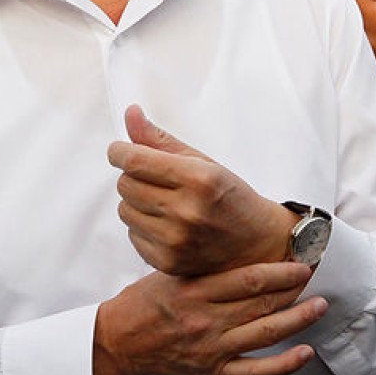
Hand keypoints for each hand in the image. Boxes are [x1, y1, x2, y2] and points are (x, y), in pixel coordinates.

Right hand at [93, 262, 324, 374]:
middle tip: (315, 276)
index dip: (280, 270)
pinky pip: (256, 371)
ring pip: (266, 333)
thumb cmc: (143, 305)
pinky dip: (284, 364)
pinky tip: (304, 353)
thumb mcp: (170, 274)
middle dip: (294, 289)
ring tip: (318, 307)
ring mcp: (212, 348)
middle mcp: (206, 320)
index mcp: (195, 291)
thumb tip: (243, 252)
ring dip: (298, 319)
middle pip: (262, 303)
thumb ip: (205, 268)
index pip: (248, 279)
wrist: (120, 342)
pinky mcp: (214, 372)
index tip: (298, 262)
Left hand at [108, 105, 295, 276]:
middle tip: (156, 180)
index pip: (134, 161)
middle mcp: (186, 211)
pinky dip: (143, 227)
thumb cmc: (228, 196)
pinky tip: (168, 226)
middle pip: (125, 185)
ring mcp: (176, 240)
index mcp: (198, 178)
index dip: (119, 152)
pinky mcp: (168, 262)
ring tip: (165, 204)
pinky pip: (132, 235)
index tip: (119, 151)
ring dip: (137, 203)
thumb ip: (161, 140)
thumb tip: (130, 112)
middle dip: (133, 177)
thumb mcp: (202, 162)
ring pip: (124, 210)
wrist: (256, 245)